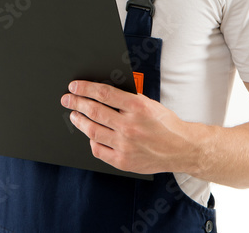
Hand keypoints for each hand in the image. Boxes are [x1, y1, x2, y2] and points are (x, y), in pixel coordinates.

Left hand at [60, 80, 198, 174]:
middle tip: (67, 99)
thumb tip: (100, 92)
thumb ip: (127, 98)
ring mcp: (126, 145)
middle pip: (94, 111)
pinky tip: (90, 134)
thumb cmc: (165, 124)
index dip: (85, 88)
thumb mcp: (149, 103)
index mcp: (138, 107)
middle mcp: (130, 126)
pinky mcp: (124, 161)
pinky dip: (91, 141)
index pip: (104, 93)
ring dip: (79, 121)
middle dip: (76, 103)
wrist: (182, 148)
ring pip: (93, 131)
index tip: (74, 86)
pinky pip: (98, 150)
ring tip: (74, 115)